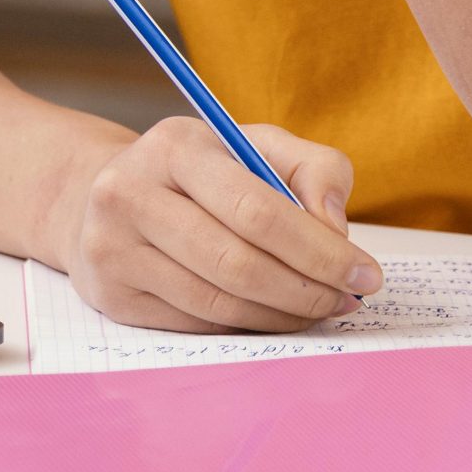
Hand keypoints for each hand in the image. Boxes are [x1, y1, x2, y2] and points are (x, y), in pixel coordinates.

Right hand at [53, 117, 379, 331]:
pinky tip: (271, 314)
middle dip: (307, 289)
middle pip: (238, 263)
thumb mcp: (255, 147)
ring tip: (317, 308)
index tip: (365, 273)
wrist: (106, 194)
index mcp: (174, 146)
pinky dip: (246, 326)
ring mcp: (112, 246)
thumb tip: (334, 228)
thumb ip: (314, 170)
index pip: (257, 210)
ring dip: (283, 315)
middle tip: (347, 300)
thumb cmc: (199, 172)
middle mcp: (130, 192)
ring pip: (219, 302)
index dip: (319, 250)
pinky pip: (196, 324)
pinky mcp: (111, 293)